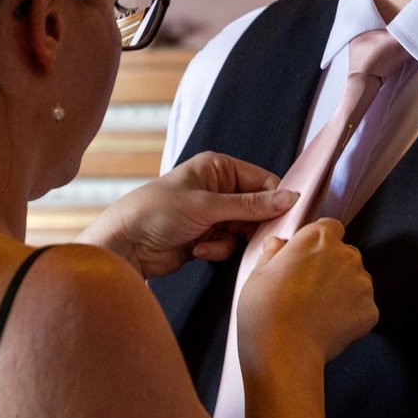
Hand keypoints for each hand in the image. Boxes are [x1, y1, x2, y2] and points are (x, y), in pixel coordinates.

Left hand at [77, 152, 298, 277]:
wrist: (126, 244)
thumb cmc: (158, 212)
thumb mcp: (207, 206)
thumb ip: (250, 205)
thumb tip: (291, 198)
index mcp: (218, 168)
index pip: (263, 181)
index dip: (276, 199)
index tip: (288, 218)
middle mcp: (218, 188)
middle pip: (258, 208)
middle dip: (254, 225)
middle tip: (253, 237)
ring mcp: (213, 214)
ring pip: (245, 230)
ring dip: (231, 240)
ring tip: (210, 241)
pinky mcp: (207, 237)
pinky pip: (229, 245)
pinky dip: (217, 250)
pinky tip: (198, 249)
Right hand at [237, 219, 377, 367]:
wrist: (282, 350)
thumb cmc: (265, 310)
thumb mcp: (258, 273)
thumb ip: (273, 252)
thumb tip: (276, 245)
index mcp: (319, 238)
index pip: (330, 227)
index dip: (318, 242)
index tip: (307, 256)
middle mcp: (346, 255)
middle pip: (344, 254)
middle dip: (331, 267)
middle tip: (307, 288)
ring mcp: (362, 283)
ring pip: (355, 281)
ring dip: (342, 290)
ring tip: (316, 310)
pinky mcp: (370, 311)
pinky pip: (362, 307)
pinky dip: (350, 315)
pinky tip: (327, 324)